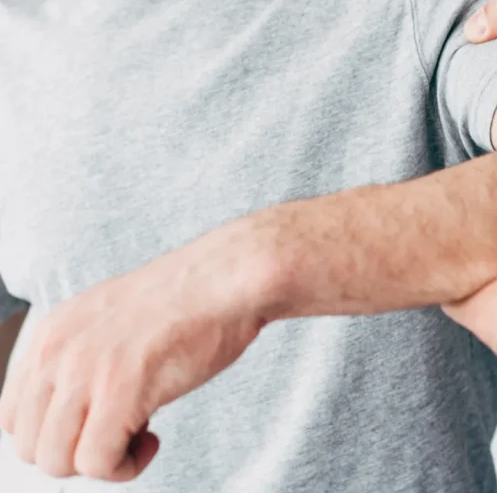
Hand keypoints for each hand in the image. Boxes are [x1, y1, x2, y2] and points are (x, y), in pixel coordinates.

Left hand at [0, 221, 278, 481]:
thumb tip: (82, 407)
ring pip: (58, 461)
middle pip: (31, 445)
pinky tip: (154, 438)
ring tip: (139, 437)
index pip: (12, 416)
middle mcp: (57, 352)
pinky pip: (98, 463)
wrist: (227, 280)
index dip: (54, 435)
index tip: (97, 425)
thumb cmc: (189, 301)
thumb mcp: (113, 319)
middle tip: (122, 433)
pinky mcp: (121, 392)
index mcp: (51, 333)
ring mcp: (86, 372)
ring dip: (101, 464)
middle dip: (76, 454)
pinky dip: (126, 465)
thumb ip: (84, 355)